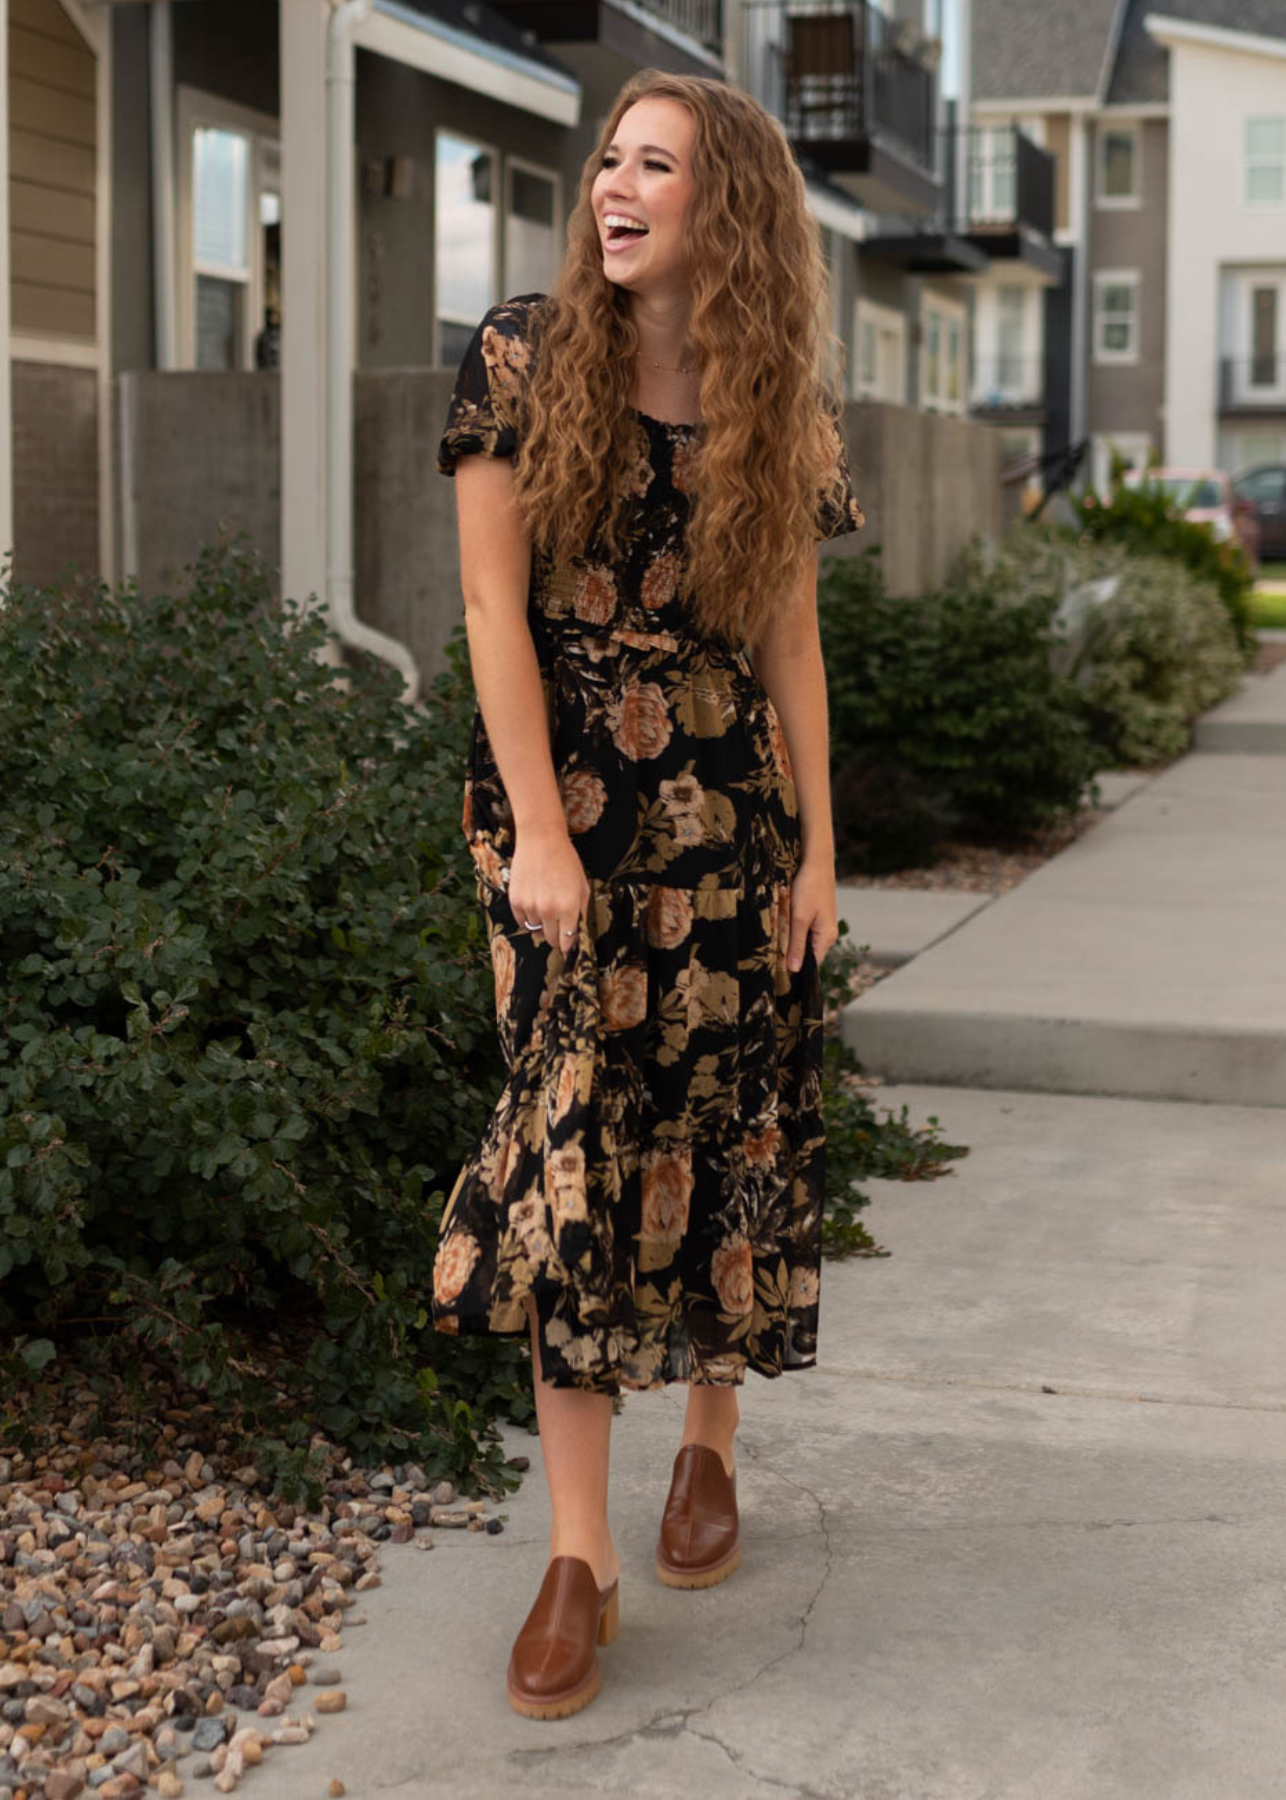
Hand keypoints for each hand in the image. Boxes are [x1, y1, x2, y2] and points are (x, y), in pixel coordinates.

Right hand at [507, 822, 589, 952]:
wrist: (541, 840)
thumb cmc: (565, 862)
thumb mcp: (582, 886)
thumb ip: (581, 912)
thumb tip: (576, 934)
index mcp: (568, 907)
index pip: (567, 940)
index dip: (568, 947)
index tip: (568, 950)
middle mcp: (548, 909)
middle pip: (551, 939)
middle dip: (557, 937)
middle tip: (559, 928)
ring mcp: (530, 906)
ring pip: (536, 930)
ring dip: (542, 924)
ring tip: (546, 905)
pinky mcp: (515, 901)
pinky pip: (522, 922)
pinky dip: (529, 918)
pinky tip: (534, 904)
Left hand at [787, 857, 837, 972]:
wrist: (816, 862)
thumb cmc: (809, 888)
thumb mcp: (799, 919)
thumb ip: (796, 945)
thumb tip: (794, 970)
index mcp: (827, 938)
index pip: (812, 964)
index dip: (796, 968)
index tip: (778, 972)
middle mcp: (827, 934)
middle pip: (807, 953)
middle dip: (791, 953)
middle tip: (772, 954)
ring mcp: (823, 924)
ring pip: (804, 941)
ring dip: (791, 940)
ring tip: (777, 937)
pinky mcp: (817, 916)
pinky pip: (804, 930)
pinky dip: (793, 930)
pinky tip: (784, 923)